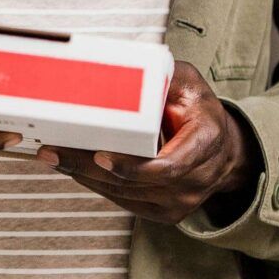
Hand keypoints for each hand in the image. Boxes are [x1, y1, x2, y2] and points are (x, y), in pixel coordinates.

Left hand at [58, 64, 254, 226]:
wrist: (223, 148)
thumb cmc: (200, 111)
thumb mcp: (188, 83)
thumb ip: (161, 76)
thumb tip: (124, 66)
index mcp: (206, 142)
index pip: (167, 165)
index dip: (132, 165)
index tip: (101, 156)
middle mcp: (197, 178)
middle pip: (137, 183)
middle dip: (90, 168)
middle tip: (55, 152)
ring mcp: (182, 201)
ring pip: (125, 194)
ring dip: (87, 177)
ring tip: (56, 157)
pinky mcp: (166, 212)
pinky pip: (126, 202)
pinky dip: (98, 186)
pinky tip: (76, 170)